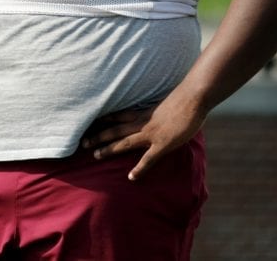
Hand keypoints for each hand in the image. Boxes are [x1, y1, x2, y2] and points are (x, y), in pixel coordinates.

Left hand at [84, 96, 206, 181]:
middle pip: (115, 129)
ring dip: (109, 148)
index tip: (89, 122)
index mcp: (143, 112)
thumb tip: (160, 114)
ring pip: (124, 142)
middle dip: (98, 135)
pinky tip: (131, 177)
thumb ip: (159, 111)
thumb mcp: (166, 103)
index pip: (118, 116)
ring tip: (95, 156)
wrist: (193, 98)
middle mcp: (142, 122)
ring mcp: (151, 133)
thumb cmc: (184, 99)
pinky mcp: (162, 144)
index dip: (103, 120)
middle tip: (82, 142)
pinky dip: (139, 168)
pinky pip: (148, 159)